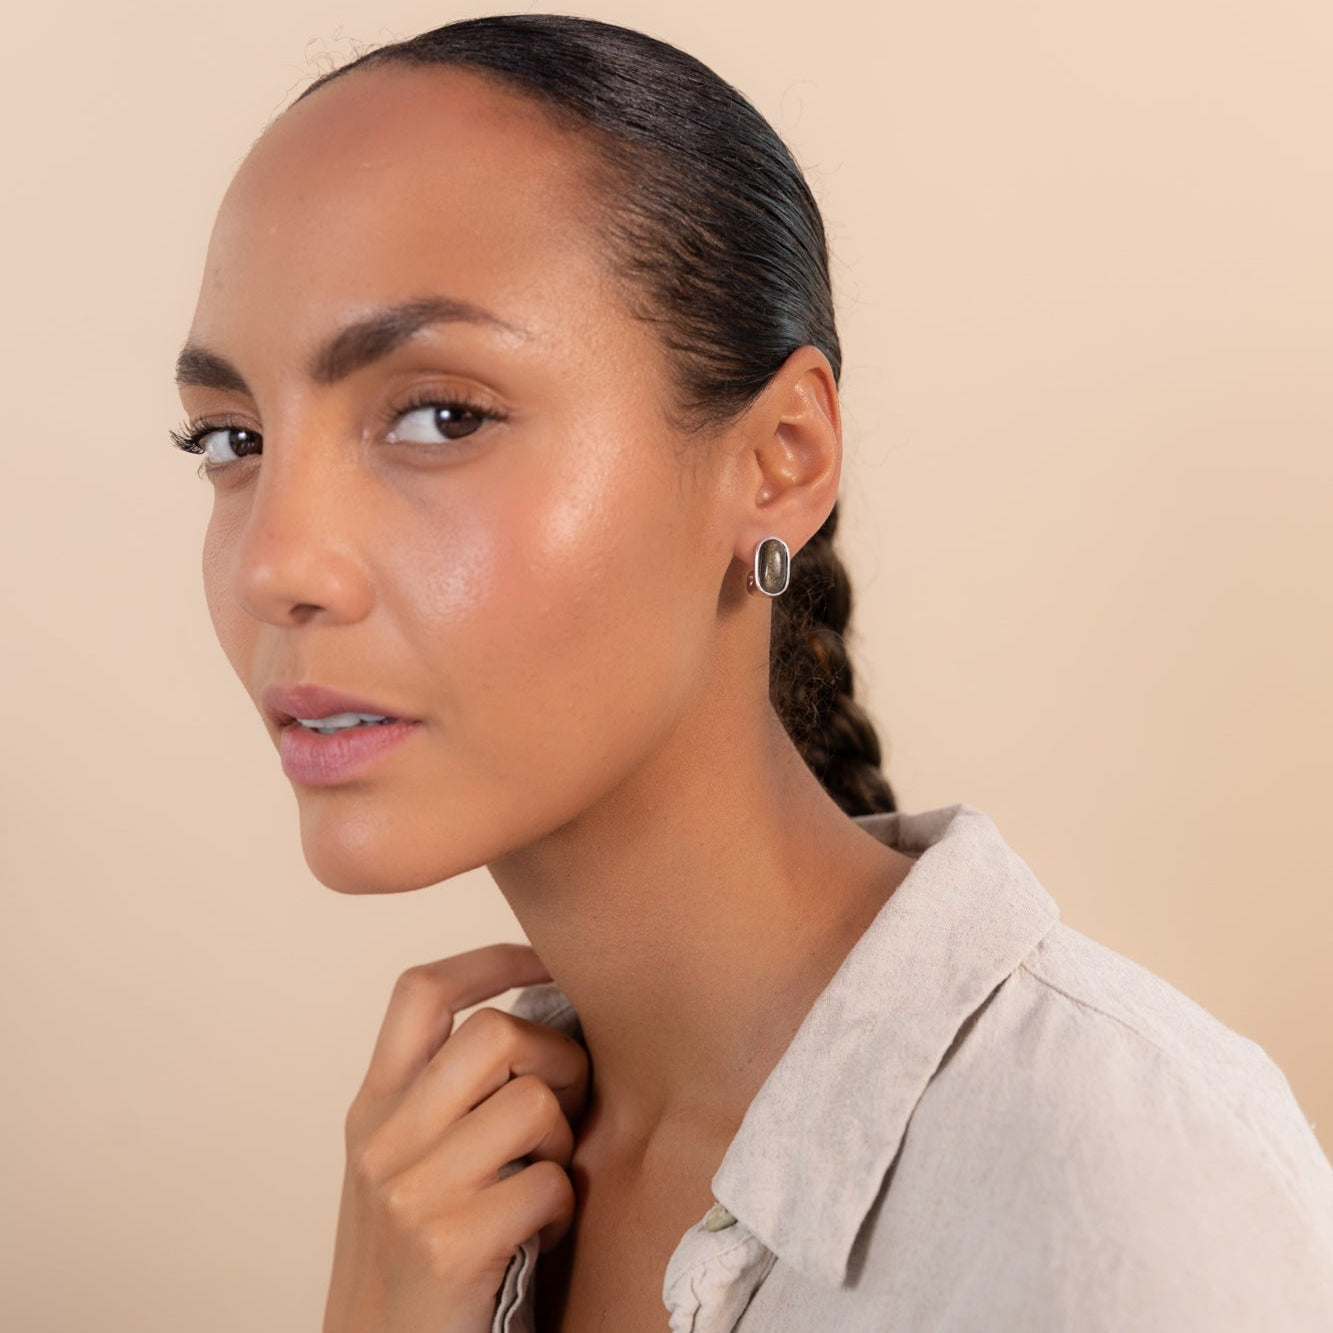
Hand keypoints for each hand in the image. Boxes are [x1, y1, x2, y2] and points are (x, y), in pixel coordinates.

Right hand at [322, 943, 586, 1332]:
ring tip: (545, 1177)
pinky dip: (562, 1207)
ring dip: (562, 1140)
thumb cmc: (409, 1266)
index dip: (490, 961)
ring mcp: (413, 1191)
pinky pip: (549, 1184)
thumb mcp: (402, 1168)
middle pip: (494, 1032)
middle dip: (554, 1056)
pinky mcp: (450, 1244)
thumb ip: (444, 1101)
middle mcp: (384, 1139)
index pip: (421, 992)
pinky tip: (539, 1232)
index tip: (543, 966)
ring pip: (532, 1103)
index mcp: (373, 1110)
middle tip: (563, 1103)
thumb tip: (535, 1024)